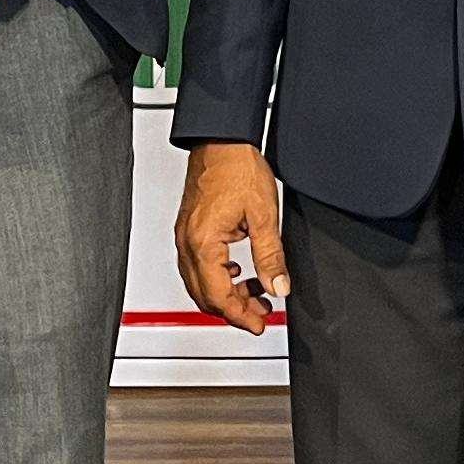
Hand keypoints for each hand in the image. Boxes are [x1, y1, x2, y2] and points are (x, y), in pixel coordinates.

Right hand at [177, 141, 286, 334]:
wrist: (220, 139)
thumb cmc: (236, 167)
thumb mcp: (264, 215)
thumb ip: (271, 256)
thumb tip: (278, 286)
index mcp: (203, 243)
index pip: (220, 296)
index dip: (241, 316)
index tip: (260, 325)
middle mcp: (188, 242)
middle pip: (205, 296)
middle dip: (234, 310)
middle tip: (261, 314)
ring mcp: (185, 236)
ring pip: (200, 283)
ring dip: (226, 294)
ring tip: (255, 294)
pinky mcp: (189, 229)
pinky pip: (198, 265)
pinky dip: (218, 277)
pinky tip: (238, 273)